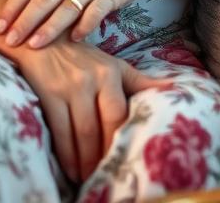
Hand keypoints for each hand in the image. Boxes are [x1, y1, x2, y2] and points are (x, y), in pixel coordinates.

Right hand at [18, 38, 166, 182]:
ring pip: (81, 133)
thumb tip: (174, 87)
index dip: (121, 139)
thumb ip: (140, 81)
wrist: (45, 40)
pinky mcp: (49, 93)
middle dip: (104, 155)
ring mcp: (69, 86)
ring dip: (85, 161)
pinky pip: (59, 131)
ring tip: (89, 179)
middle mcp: (92, 78)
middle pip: (101, 126)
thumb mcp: (113, 65)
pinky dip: (66, 155)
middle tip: (107, 176)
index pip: (120, 113)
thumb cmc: (83, 58)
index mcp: (111, 72)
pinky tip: (70, 170)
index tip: (126, 160)